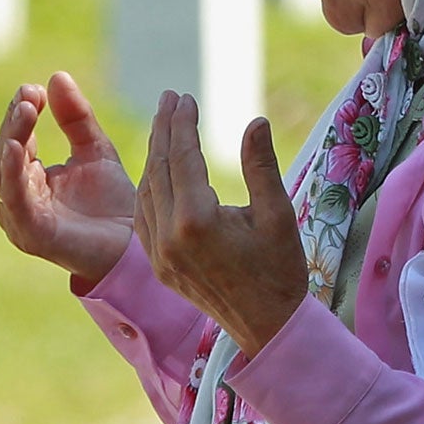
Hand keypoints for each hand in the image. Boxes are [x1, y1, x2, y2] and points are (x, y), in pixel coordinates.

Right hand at [0, 72, 136, 285]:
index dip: (23, 112)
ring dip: (12, 139)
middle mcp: (19, 197)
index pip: (18, 138)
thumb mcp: (95, 150)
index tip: (34, 88)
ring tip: (24, 112)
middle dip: (16, 121)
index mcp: (30, 178)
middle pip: (6, 152)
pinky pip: (15, 200)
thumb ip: (76, 117)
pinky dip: (12, 173)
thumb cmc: (112, 203)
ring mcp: (21, 216)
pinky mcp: (31, 232)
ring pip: (6, 172)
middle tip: (29, 95)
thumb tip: (55, 76)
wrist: (135, 246)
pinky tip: (16, 147)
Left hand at [135, 92, 307, 355]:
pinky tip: (158, 168)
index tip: (184, 97)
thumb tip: (255, 121)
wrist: (267, 326)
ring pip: (146, 191)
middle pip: (159, 169)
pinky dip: (149, 185)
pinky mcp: (158, 265)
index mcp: (198, 221)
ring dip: (154, 155)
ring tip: (165, 126)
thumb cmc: (280, 268)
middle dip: (164, 130)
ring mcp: (158, 253)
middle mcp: (169, 236)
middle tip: (169, 98)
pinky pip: (143, 216)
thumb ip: (261, 166)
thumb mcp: (278, 214)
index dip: (182, 124)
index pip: (182, 158)